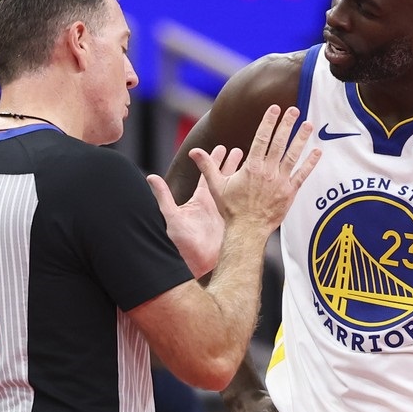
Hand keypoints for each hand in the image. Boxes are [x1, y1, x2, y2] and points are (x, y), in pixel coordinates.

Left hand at [147, 147, 242, 276]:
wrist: (199, 264)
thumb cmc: (183, 244)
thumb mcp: (172, 217)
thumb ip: (163, 196)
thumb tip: (150, 177)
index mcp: (200, 199)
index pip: (208, 174)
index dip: (214, 160)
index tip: (222, 147)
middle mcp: (214, 204)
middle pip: (225, 179)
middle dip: (233, 164)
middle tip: (240, 149)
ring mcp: (226, 213)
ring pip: (237, 190)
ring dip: (244, 177)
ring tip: (253, 163)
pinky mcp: (235, 222)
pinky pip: (244, 205)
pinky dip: (251, 195)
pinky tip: (262, 187)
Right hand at [192, 105, 319, 233]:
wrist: (247, 230)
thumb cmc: (231, 209)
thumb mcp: (216, 186)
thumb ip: (207, 166)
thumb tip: (193, 152)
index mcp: (251, 167)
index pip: (261, 138)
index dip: (268, 122)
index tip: (275, 109)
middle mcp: (268, 171)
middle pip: (279, 143)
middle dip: (287, 124)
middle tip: (294, 110)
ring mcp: (280, 181)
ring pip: (293, 155)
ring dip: (301, 139)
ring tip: (308, 124)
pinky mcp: (290, 192)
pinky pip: (302, 175)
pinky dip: (310, 163)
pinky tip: (317, 152)